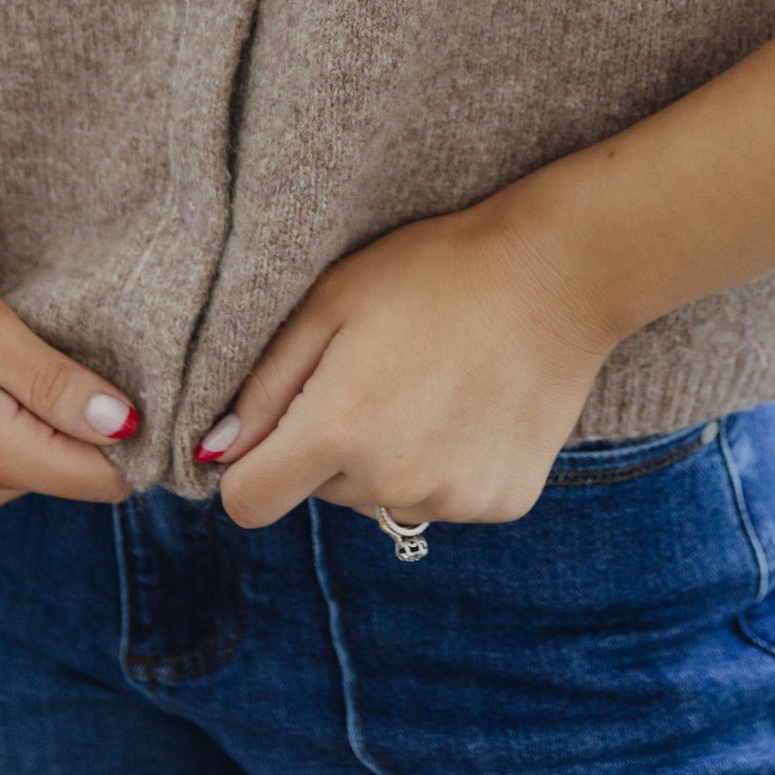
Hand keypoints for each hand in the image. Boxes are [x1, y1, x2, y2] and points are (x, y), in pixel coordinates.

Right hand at [0, 218, 139, 517]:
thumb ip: (51, 384)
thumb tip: (124, 425)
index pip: (101, 478)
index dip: (136, 435)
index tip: (149, 381)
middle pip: (68, 471)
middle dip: (87, 421)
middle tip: (74, 347)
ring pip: (29, 463)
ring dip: (41, 416)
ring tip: (19, 353)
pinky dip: (2, 418)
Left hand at [200, 192, 616, 529]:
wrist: (557, 273)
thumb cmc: (435, 271)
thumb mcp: (332, 301)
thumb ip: (266, 384)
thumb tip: (217, 455)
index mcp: (340, 429)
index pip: (249, 502)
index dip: (252, 466)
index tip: (279, 426)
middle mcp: (394, 481)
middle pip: (321, 492)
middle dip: (330, 444)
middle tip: (377, 372)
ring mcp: (454, 499)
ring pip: (384, 496)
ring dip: (390, 456)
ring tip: (431, 383)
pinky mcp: (502, 503)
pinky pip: (444, 498)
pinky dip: (447, 463)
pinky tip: (472, 404)